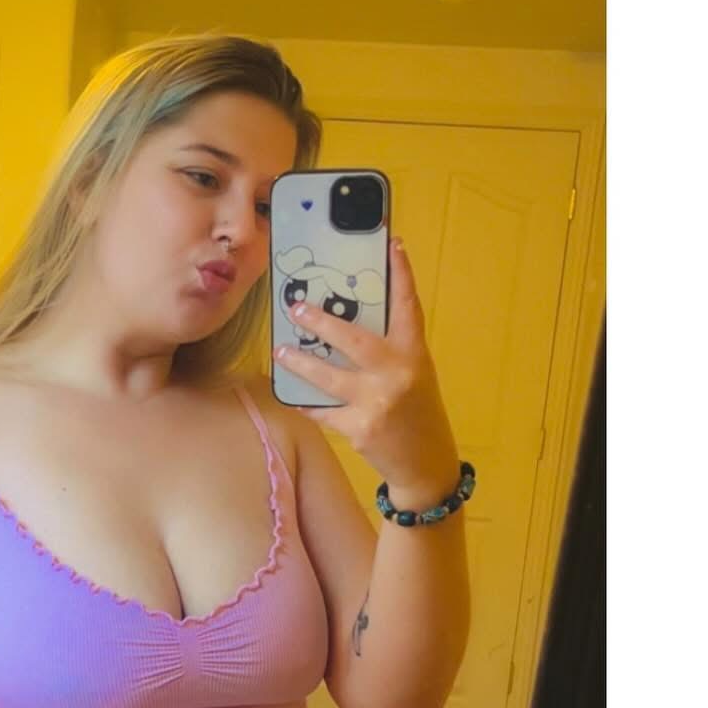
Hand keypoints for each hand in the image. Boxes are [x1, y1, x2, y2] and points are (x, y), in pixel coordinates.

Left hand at [274, 236, 460, 501]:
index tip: (392, 243)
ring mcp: (377, 402)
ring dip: (300, 362)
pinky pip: (321, 409)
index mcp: (415, 354)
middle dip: (321, 321)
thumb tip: (344, 322)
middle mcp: (398, 374)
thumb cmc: (418, 411)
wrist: (426, 463)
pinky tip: (290, 393)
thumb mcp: (415, 373)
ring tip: (280, 350)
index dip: (401, 274)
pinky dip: (304, 401)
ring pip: (328, 376)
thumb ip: (389, 349)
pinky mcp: (359, 428)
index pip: (408, 306)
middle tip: (296, 306)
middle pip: (354, 338)